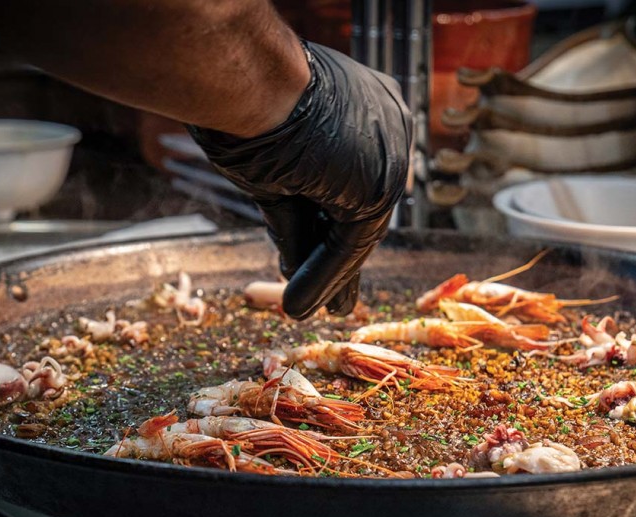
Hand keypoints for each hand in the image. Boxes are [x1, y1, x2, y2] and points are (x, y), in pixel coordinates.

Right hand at [187, 42, 412, 319]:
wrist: (250, 82)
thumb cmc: (249, 106)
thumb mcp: (277, 169)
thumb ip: (294, 217)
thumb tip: (291, 268)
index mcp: (364, 106)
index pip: (349, 178)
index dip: (331, 224)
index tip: (321, 251)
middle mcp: (384, 128)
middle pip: (356, 208)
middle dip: (340, 260)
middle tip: (339, 300)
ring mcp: (386, 157)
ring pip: (353, 231)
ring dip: (329, 278)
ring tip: (319, 314)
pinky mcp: (376, 188)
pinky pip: (348, 244)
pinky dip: (323, 277)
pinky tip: (302, 306)